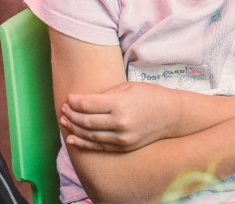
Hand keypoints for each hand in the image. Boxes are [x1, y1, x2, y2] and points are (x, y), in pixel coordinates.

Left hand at [61, 82, 177, 151]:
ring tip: (64, 121)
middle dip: (71, 114)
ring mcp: (122, 137)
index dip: (74, 101)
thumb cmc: (149, 95)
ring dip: (74, 128)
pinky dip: (84, 143)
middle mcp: (120, 123)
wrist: (171, 115)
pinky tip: (72, 138)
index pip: (88, 104)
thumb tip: (83, 101)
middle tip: (63, 109)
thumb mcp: (127, 88)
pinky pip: (99, 146)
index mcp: (120, 104)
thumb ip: (105, 95)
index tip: (69, 97)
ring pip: (90, 135)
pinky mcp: (124, 147)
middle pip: (86, 121)